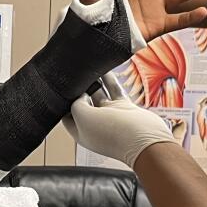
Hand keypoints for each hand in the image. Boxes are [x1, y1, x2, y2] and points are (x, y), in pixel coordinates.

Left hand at [63, 75, 178, 167]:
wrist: (144, 139)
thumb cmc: (113, 133)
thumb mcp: (83, 117)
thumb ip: (76, 103)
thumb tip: (81, 94)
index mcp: (82, 132)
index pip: (67, 115)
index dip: (63, 101)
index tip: (62, 87)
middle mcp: (95, 124)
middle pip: (83, 103)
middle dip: (78, 89)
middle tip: (75, 73)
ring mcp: (111, 115)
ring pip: (99, 94)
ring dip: (94, 81)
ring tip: (88, 67)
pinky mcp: (124, 108)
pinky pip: (114, 90)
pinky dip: (109, 79)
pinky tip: (104, 68)